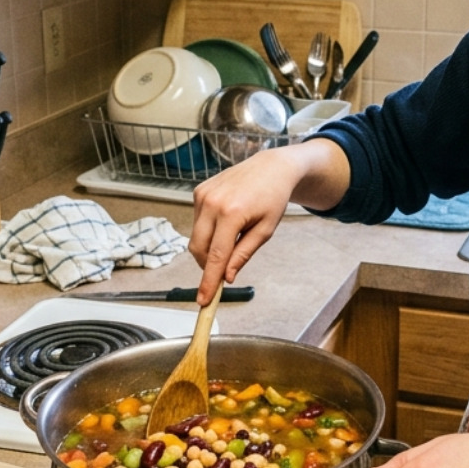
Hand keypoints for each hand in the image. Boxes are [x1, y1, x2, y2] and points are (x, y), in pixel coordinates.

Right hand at [189, 148, 304, 301]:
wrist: (271, 167)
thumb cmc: (273, 197)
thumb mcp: (265, 230)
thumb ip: (243, 254)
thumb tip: (227, 277)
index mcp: (232, 213)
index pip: (216, 256)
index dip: (209, 281)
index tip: (204, 300)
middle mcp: (212, 202)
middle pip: (199, 249)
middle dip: (208, 266)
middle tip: (224, 272)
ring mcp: (202, 195)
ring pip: (195, 237)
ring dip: (209, 247)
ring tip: (232, 238)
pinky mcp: (198, 191)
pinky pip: (197, 222)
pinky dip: (208, 230)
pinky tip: (225, 222)